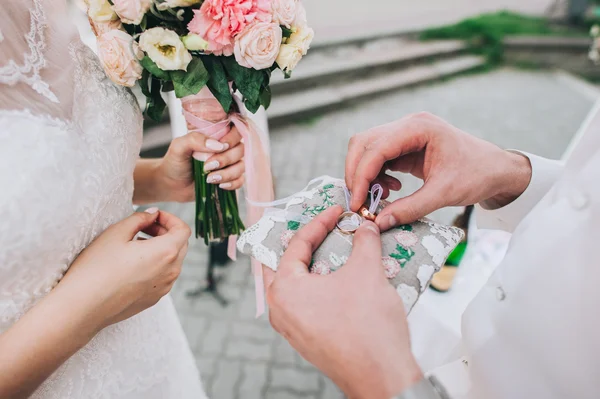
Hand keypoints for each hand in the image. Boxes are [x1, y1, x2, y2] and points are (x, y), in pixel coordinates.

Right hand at [58, 209, 190, 330]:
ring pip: (172, 262)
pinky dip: (155, 265)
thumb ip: (139, 219)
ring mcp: (163, 288)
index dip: (170, 218)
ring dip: (160, 248)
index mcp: (166, 253)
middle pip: (180, 245)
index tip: (152, 217)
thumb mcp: (116, 233)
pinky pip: (163, 276)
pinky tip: (131, 264)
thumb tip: (152, 214)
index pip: (183, 230)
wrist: (82, 307)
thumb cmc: (97, 267)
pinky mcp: (153, 299)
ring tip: (134, 244)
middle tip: (143, 228)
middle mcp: (171, 272)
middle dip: (166, 232)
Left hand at [151, 126, 244, 202]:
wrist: (171, 184)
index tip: (221, 147)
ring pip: (241, 166)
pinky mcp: (229, 180)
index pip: (235, 130)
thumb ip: (195, 139)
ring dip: (228, 173)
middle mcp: (226, 149)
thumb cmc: (175, 162)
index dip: (233, 138)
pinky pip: (240, 181)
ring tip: (210, 179)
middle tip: (208, 166)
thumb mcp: (179, 146)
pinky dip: (232, 184)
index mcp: (216, 136)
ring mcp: (229, 165)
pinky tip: (219, 185)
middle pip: (241, 150)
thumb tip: (218, 145)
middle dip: (226, 159)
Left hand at [266, 206, 422, 398]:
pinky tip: (339, 281)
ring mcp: (292, 329)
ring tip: (333, 251)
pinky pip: (306, 305)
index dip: (319, 222)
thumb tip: (366, 227)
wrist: (381, 376)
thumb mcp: (367, 272)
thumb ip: (364, 242)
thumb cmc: (368, 327)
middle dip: (306, 244)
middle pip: (288, 264)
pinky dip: (320, 288)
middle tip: (323, 228)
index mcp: (284, 289)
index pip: (296, 245)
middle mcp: (280, 310)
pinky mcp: (308, 341)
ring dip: (314, 266)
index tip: (336, 212)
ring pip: (297, 286)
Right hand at [345, 112, 531, 229]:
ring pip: (367, 149)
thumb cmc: (477, 175)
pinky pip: (378, 158)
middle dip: (357, 173)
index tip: (358, 202)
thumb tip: (379, 223)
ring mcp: (405, 133)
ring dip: (365, 175)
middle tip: (359, 201)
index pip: (377, 148)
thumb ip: (411, 208)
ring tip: (379, 198)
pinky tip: (389, 191)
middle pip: (364, 143)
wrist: (496, 170)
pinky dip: (375, 176)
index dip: (361, 176)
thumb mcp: (444, 194)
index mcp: (419, 128)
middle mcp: (408, 125)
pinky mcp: (405, 145)